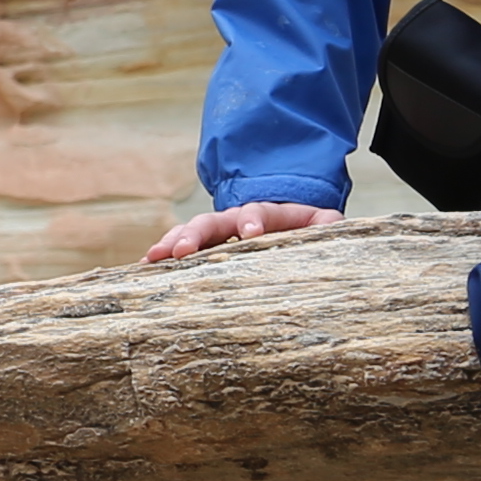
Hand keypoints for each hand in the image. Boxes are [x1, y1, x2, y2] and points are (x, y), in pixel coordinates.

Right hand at [147, 200, 342, 263]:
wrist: (290, 224)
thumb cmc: (308, 230)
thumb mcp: (324, 225)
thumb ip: (329, 225)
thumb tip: (334, 228)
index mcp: (269, 214)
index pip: (258, 211)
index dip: (252, 220)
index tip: (249, 233)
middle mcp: (237, 220)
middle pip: (213, 221)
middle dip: (195, 235)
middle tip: (180, 251)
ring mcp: (219, 232)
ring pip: (192, 232)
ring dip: (172, 243)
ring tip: (153, 258)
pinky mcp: (208, 247)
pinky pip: (183, 248)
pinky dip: (165, 255)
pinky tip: (147, 268)